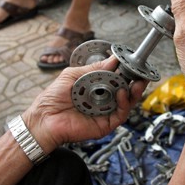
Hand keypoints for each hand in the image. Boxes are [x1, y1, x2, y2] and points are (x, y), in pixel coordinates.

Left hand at [22, 56, 147, 152]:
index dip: (126, 71)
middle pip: (126, 91)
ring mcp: (105, 112)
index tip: (132, 63)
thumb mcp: (73, 75)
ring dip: (134, 91)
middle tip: (141, 72)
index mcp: (96, 87)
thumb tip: (113, 60)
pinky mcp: (105, 124)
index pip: (116, 79)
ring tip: (137, 82)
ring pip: (127, 103)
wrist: (44, 119)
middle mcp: (103, 100)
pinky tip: (122, 93)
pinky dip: (124, 103)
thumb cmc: (53, 99)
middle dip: (136, 81)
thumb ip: (94, 68)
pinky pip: (120, 114)